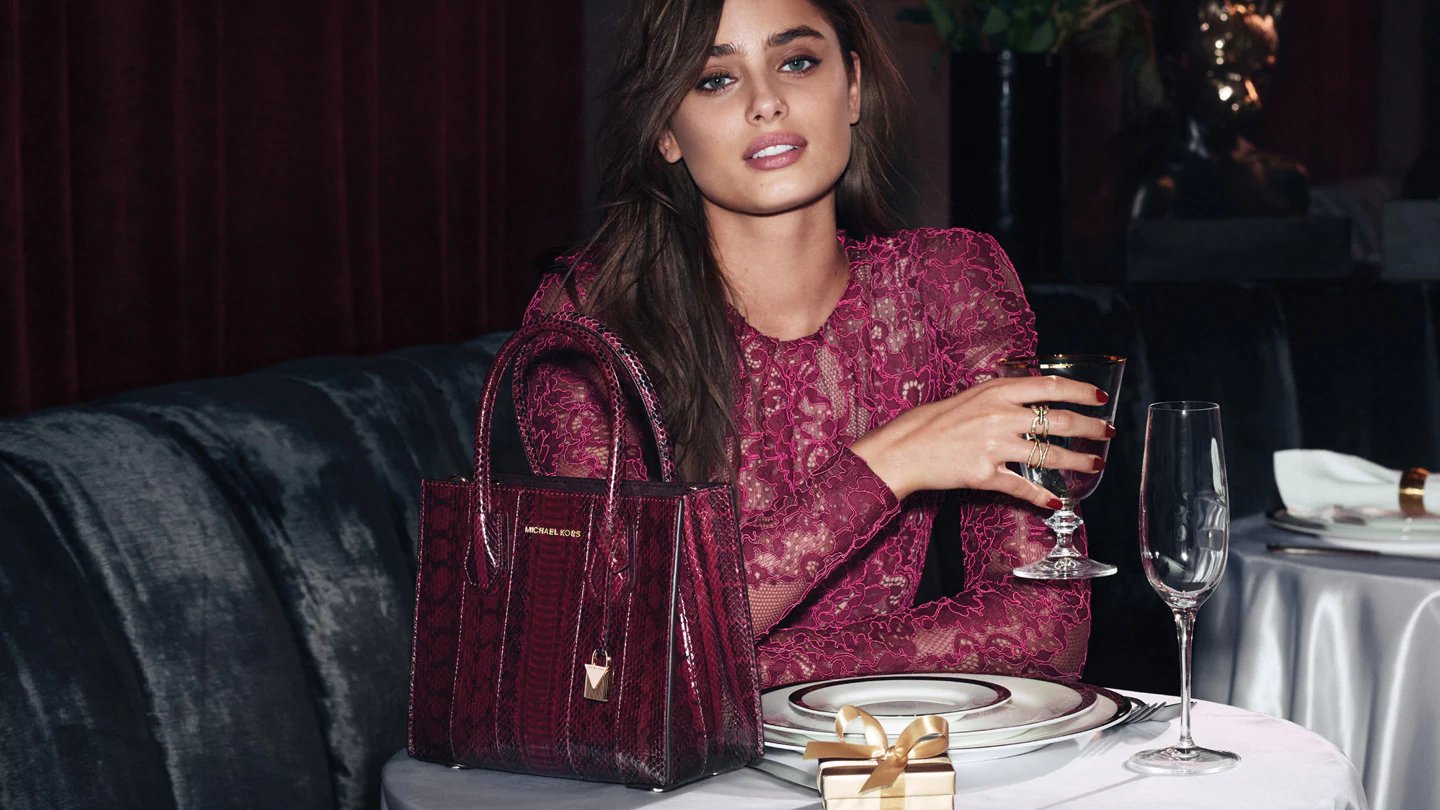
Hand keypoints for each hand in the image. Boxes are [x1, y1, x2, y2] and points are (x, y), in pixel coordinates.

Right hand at [849, 376, 1114, 504]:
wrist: (904, 448)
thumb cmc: (933, 422)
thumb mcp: (969, 397)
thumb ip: (1000, 398)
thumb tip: (1031, 400)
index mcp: (997, 392)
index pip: (1050, 386)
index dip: (1081, 392)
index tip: (1101, 398)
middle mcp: (1000, 416)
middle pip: (1059, 421)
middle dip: (1091, 428)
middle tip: (1108, 433)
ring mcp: (994, 446)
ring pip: (1049, 454)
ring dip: (1078, 461)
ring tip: (1095, 464)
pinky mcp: (985, 474)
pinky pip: (1022, 486)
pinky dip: (1043, 496)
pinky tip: (1058, 501)